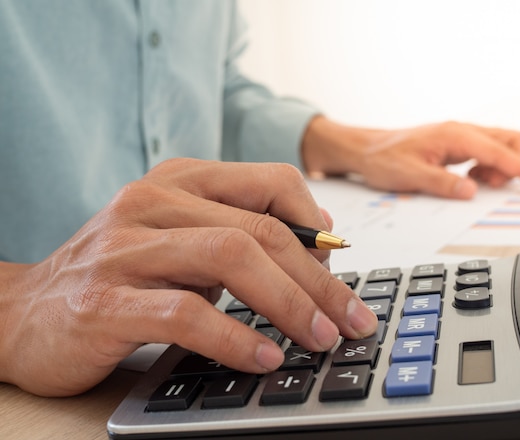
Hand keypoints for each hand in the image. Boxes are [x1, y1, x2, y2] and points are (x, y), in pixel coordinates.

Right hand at [0, 159, 376, 395]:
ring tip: (318, 338)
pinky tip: (264, 357)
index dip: (318, 225)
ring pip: (231, 258)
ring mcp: (125, 248)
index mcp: (179, 181)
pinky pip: (186, 313)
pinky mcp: (104, 300)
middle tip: (350, 319)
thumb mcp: (182, 241)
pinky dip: (236, 337)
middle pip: (262, 229)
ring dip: (290, 304)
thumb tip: (318, 242)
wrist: (23, 313)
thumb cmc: (117, 276)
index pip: (272, 182)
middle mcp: (152, 202)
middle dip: (319, 280)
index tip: (339, 267)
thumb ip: (237, 233)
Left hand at [302, 117, 519, 198]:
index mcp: (455, 136)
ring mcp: (458, 135)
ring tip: (475, 183)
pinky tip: (467, 178)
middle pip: (509, 140)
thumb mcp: (411, 176)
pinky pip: (484, 151)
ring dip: (498, 166)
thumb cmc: (383, 160)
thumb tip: (472, 191)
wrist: (366, 149)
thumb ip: (444, 184)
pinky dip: (486, 166)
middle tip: (492, 186)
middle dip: (513, 165)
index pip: (501, 153)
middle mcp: (461, 131)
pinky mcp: (454, 143)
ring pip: (498, 145)